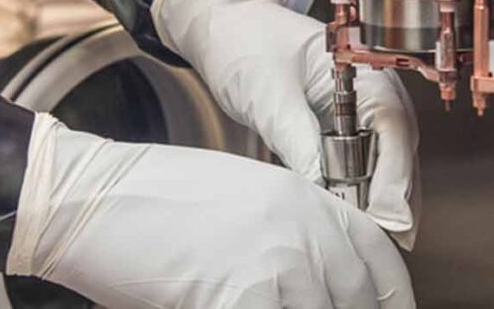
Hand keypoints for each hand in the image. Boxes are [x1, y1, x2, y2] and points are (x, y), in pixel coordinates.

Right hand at [7, 113, 414, 307]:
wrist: (101, 195)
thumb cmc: (166, 195)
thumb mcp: (250, 197)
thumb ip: (294, 231)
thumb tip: (319, 276)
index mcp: (309, 199)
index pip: (379, 255)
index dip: (392, 294)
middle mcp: (305, 229)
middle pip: (357, 296)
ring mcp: (277, 263)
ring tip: (274, 306)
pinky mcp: (241, 294)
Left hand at [152, 0, 420, 248]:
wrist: (225, 25)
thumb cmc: (248, 42)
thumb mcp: (270, 94)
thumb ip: (298, 140)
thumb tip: (321, 191)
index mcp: (364, 69)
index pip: (394, 127)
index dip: (397, 177)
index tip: (390, 219)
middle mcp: (374, 91)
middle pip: (400, 151)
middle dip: (395, 199)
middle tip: (384, 244)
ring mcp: (364, 110)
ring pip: (388, 163)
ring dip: (381, 200)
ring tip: (372, 240)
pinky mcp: (346, 128)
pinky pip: (365, 164)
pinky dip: (362, 192)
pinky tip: (354, 219)